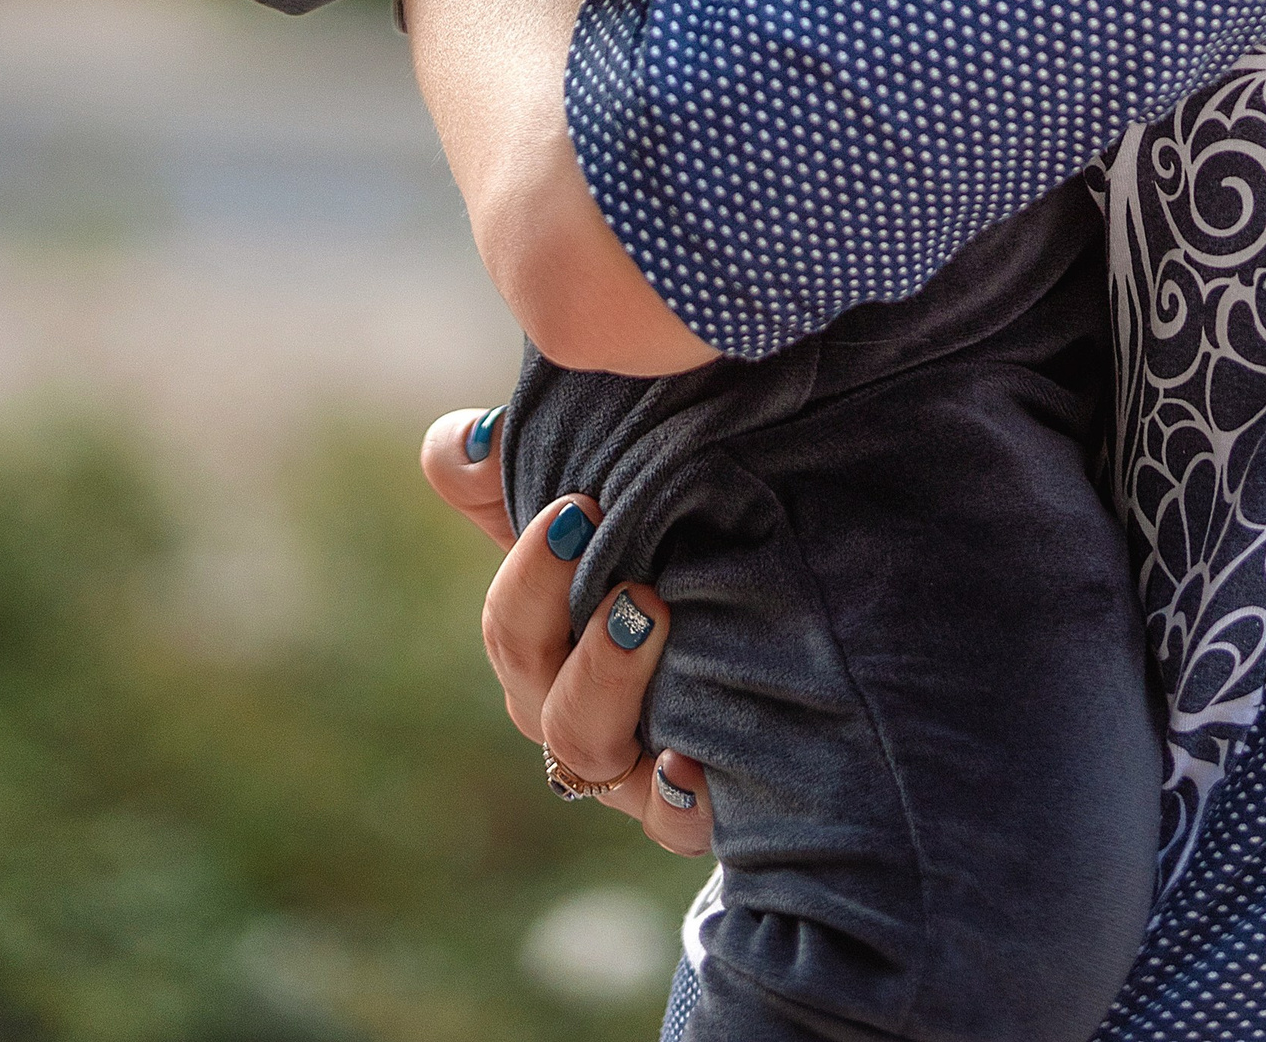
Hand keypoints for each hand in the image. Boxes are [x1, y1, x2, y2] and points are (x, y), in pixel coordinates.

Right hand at [422, 405, 712, 856]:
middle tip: (604, 537)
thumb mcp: (609, 497)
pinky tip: (692, 765)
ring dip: (606, 680)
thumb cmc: (676, 550)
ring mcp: (629, 763)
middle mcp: (575, 706)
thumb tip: (471, 441)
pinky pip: (670, 824)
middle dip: (556, 608)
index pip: (510, 620)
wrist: (794, 633)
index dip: (528, 572)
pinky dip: (674, 799)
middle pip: (534, 683)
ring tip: (650, 611)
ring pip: (583, 751)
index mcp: (548, 640)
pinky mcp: (690, 807)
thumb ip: (527, 466)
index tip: (577, 505)